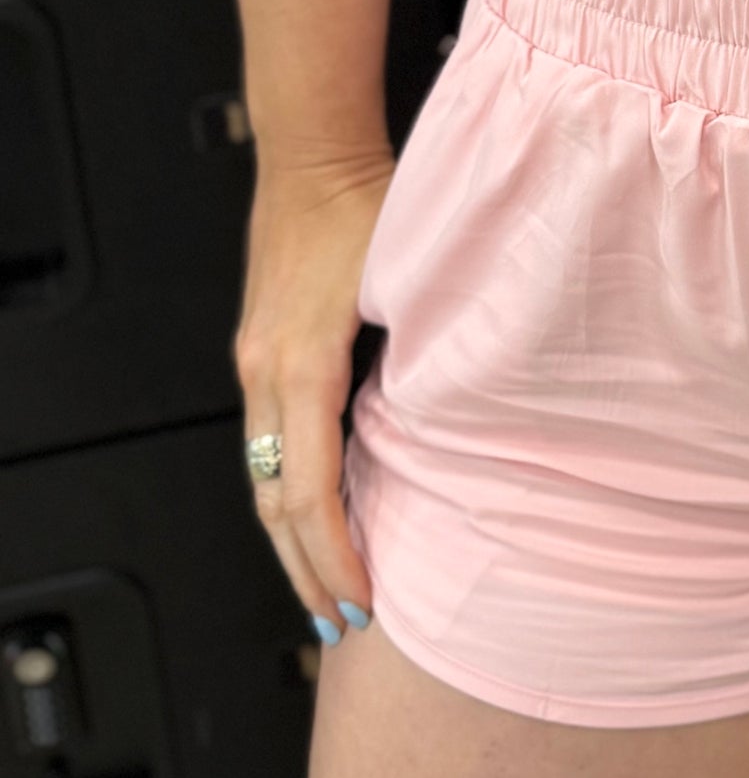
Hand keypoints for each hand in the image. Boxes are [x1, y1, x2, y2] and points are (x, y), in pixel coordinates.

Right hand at [234, 144, 393, 644]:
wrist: (313, 153)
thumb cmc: (368, 202)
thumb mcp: (412, 280)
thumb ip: (430, 350)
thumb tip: (463, 418)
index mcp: (301, 366)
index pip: (307, 491)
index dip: (333, 556)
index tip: (360, 600)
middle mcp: (265, 373)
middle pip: (272, 503)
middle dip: (305, 570)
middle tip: (340, 624)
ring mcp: (257, 363)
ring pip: (263, 478)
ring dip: (291, 539)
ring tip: (325, 587)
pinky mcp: (262, 350)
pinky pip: (268, 442)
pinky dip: (288, 490)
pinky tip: (317, 511)